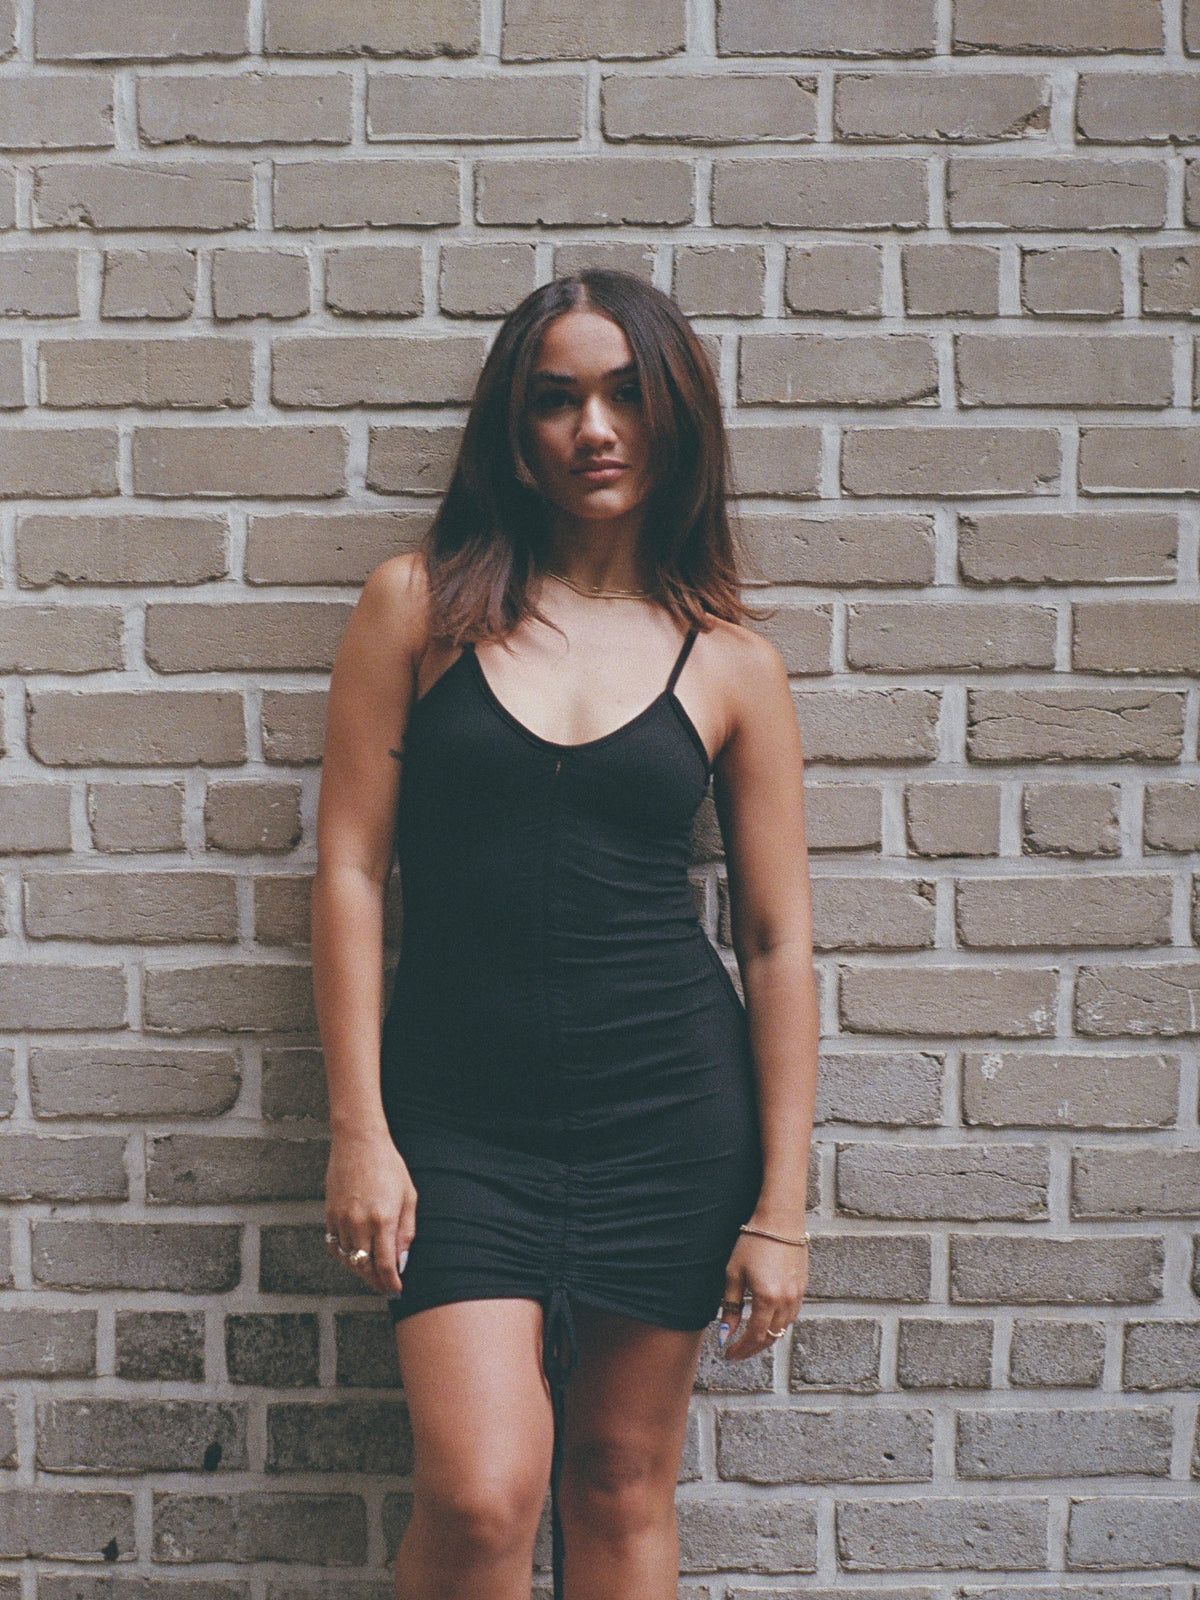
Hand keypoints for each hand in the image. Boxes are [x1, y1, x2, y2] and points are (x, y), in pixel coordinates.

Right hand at [324, 1129, 416, 1295]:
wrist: (358, 1141)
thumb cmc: (388, 1165)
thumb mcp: (408, 1196)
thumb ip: (406, 1231)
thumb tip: (401, 1261)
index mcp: (383, 1219)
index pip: (385, 1265)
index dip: (391, 1283)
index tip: (396, 1290)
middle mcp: (359, 1223)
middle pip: (365, 1267)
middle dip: (376, 1282)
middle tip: (385, 1288)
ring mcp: (341, 1219)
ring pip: (349, 1259)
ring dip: (361, 1270)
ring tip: (373, 1273)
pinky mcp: (329, 1214)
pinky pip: (335, 1246)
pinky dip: (346, 1256)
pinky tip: (356, 1256)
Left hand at [718, 1231, 807, 1359]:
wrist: (780, 1219)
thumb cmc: (753, 1242)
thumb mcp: (734, 1273)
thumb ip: (730, 1306)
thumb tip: (726, 1333)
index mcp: (767, 1299)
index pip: (754, 1336)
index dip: (740, 1349)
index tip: (728, 1355)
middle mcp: (786, 1301)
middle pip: (770, 1337)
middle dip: (752, 1349)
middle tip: (736, 1353)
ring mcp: (797, 1295)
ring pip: (783, 1329)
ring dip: (766, 1338)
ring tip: (748, 1340)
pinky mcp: (802, 1288)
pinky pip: (791, 1316)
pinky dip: (778, 1324)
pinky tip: (765, 1322)